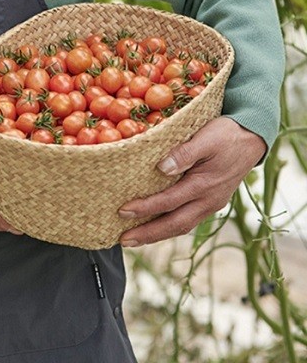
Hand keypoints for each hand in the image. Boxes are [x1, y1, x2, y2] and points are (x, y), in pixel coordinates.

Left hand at [117, 116, 265, 246]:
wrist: (252, 138)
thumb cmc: (226, 134)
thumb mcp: (206, 138)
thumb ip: (184, 153)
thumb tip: (161, 168)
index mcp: (205, 185)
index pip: (169, 202)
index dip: (145, 208)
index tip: (123, 211)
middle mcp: (208, 201)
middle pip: (175, 224)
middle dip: (148, 234)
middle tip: (123, 240)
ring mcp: (211, 204)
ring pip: (182, 226)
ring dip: (157, 234)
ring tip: (134, 239)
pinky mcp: (210, 202)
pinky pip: (188, 220)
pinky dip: (169, 226)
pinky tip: (155, 227)